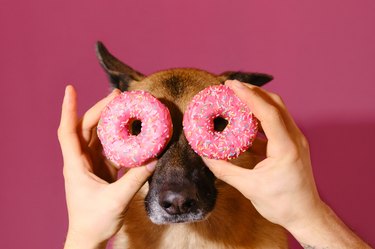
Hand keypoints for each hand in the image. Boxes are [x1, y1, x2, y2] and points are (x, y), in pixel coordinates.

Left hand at [58, 86, 155, 248]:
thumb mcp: (116, 199)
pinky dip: (119, 139)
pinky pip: (110, 149)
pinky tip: (132, 132)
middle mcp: (81, 160)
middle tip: (117, 95)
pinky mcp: (102, 170)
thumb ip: (136, 178)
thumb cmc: (94, 221)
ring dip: (110, 122)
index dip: (68, 109)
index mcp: (76, 164)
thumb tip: (154, 159)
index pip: (67, 131)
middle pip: (87, 128)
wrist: (88, 237)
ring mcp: (91, 165)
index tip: (70, 89)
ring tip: (126, 108)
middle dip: (100, 109)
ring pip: (99, 136)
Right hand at [204, 80, 321, 229]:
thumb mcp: (249, 188)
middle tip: (231, 86)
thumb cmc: (281, 204)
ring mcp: (296, 140)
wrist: (305, 215)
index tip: (231, 85)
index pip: (268, 112)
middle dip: (253, 92)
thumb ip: (224, 170)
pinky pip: (276, 123)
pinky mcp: (292, 144)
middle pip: (275, 104)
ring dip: (257, 101)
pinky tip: (245, 119)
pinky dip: (260, 116)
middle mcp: (295, 139)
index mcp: (286, 148)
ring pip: (278, 110)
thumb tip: (204, 155)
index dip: (249, 96)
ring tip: (236, 98)